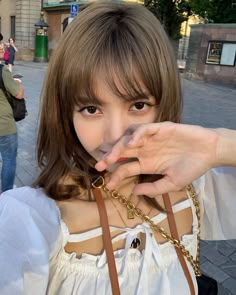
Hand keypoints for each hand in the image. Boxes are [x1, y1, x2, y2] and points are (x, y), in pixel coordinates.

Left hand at [95, 122, 218, 194]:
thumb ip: (154, 188)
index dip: (116, 176)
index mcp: (147, 163)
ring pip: (129, 139)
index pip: (126, 169)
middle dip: (110, 158)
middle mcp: (146, 150)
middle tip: (99, 165)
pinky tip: (132, 144)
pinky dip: (137, 135)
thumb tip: (135, 192)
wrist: (209, 152)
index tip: (108, 185)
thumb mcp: (172, 183)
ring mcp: (152, 139)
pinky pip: (145, 129)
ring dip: (119, 146)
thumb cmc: (191, 168)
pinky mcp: (160, 128)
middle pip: (123, 153)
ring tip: (112, 156)